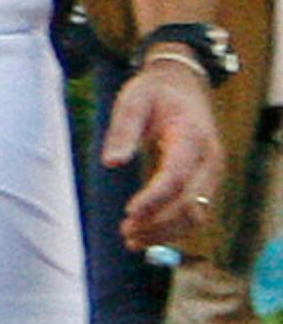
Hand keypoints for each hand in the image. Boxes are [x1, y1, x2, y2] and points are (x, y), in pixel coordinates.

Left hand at [107, 48, 228, 249]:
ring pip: (197, 214)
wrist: (182, 84)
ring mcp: (212, 173)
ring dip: (167, 231)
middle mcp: (210, 160)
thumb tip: (112, 164)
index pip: (176, 176)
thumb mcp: (132, 101)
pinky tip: (148, 233)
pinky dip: (175, 226)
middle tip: (125, 233)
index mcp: (192, 137)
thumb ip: (122, 131)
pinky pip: (196, 211)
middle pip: (191, 203)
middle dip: (159, 223)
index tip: (129, 212)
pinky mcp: (206, 181)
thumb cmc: (153, 92)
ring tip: (132, 239)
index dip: (155, 198)